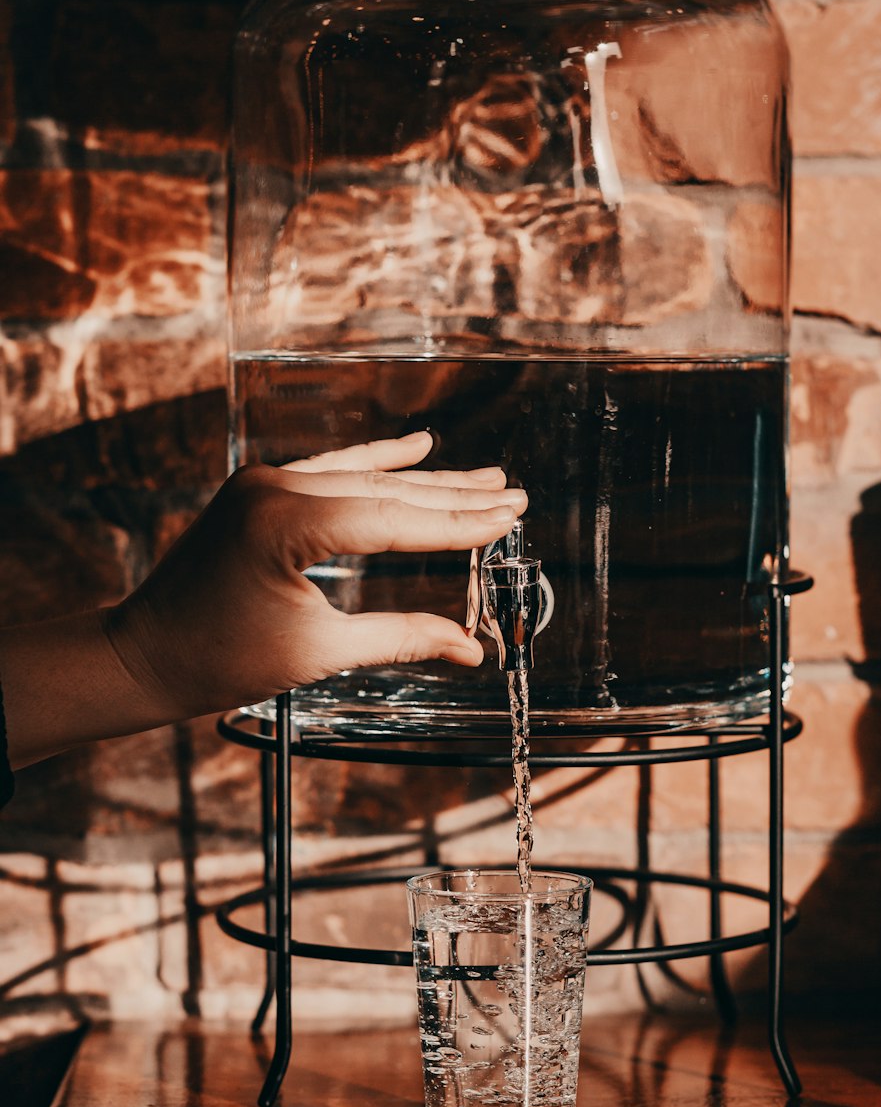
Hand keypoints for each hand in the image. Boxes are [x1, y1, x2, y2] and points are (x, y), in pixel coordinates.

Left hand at [101, 432, 526, 723]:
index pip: (391, 519)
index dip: (456, 524)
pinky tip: (418, 447)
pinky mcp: (259, 489)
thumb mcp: (318, 653)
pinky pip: (332, 470)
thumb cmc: (219, 659)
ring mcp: (263, 483)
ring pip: (363, 477)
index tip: (507, 520)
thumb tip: (472, 650)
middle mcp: (272, 489)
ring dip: (426, 480)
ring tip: (485, 477)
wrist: (143, 653)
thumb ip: (401, 639)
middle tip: (512, 497)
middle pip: (384, 489)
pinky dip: (377, 462)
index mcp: (284, 526)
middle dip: (453, 497)